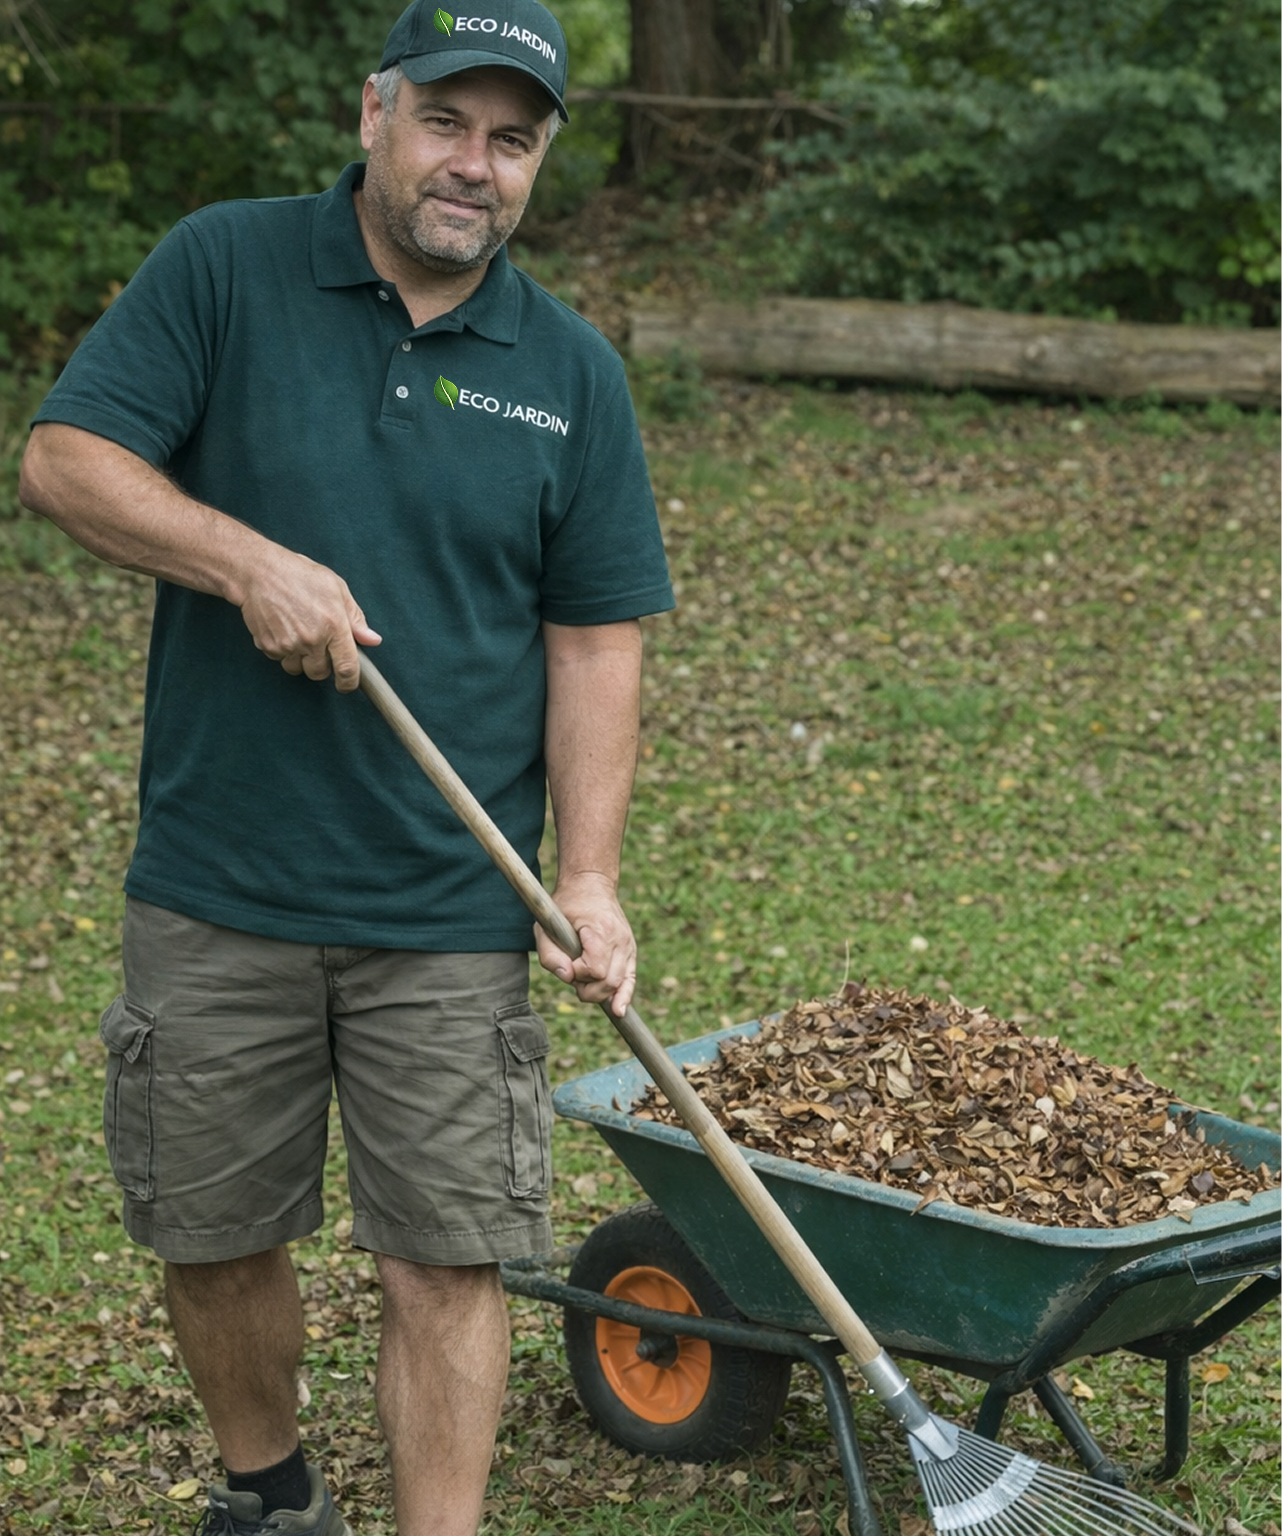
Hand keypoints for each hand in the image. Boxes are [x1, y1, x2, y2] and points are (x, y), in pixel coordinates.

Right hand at [238, 546, 380, 691]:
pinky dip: (283, 650)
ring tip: (299, 634)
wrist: (259, 572)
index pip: (346, 667)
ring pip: (298, 669)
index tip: (347, 685)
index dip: (349, 682)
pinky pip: (280, 659)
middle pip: (320, 673)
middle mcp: (311, 639)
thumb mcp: (337, 589)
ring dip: (300, 660)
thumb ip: (355, 618)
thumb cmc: (299, 575)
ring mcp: (288, 644)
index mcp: (334, 625)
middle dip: (321, 664)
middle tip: (318, 644)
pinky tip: (283, 629)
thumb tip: (372, 640)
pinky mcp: (268, 646)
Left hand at [535, 871, 637, 1016]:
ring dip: (600, 992)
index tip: (567, 964)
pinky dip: (625, 995)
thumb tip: (567, 977)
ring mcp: (628, 945)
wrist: (591, 884)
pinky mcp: (630, 950)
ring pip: (619, 983)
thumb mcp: (545, 926)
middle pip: (608, 981)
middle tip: (572, 976)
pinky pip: (630, 978)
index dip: (578, 974)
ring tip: (584, 981)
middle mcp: (619, 939)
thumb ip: (550, 955)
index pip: (595, 969)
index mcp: (600, 930)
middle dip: (587, 989)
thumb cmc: (565, 905)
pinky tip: (619, 1010)